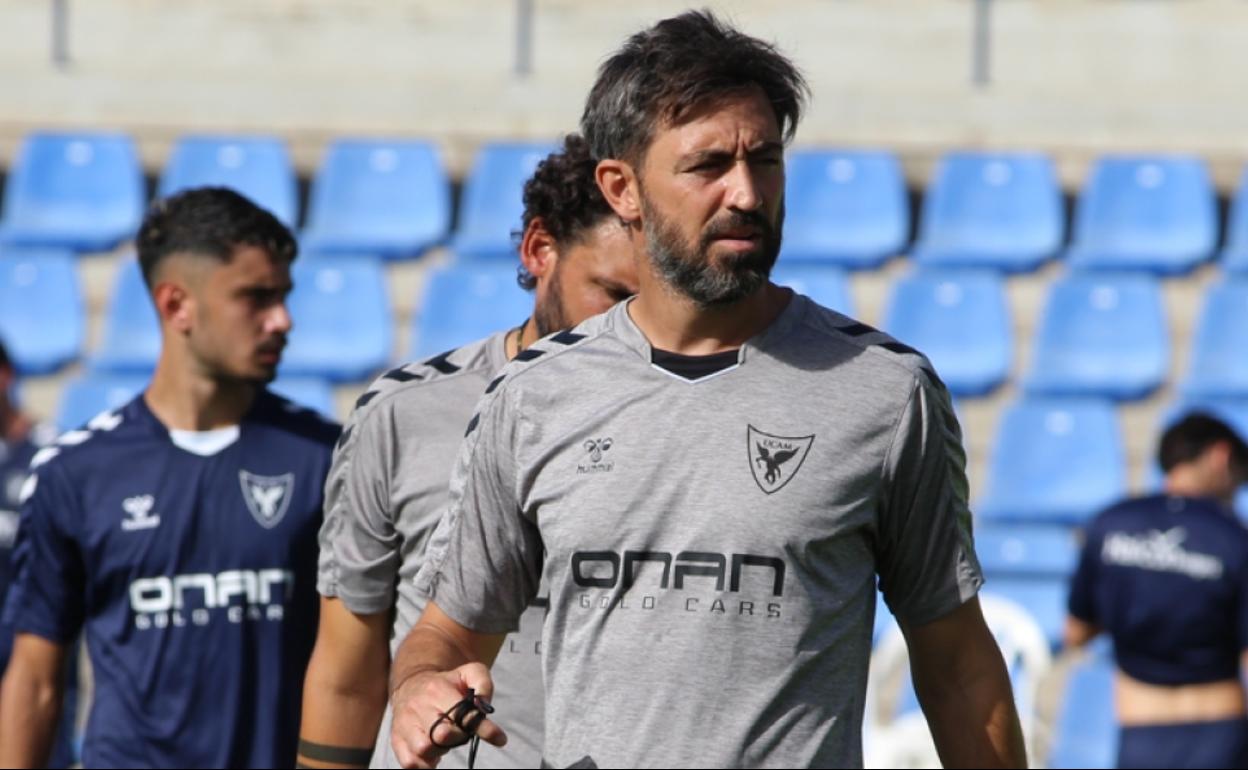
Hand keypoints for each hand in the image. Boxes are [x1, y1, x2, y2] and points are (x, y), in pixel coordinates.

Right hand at [390, 663, 506, 768]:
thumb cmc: (446, 683)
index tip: (499, 738)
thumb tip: (486, 707)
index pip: (462, 715)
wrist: (411, 685)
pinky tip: (433, 754)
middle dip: (458, 738)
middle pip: (442, 736)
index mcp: (437, 689)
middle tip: (461, 732)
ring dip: (440, 751)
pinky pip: (410, 763)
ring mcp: (404, 725)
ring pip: (424, 751)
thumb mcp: (469, 673)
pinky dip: (424, 764)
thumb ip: (484, 685)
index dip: (481, 728)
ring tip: (444, 740)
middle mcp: (417, 707)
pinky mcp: (396, 740)